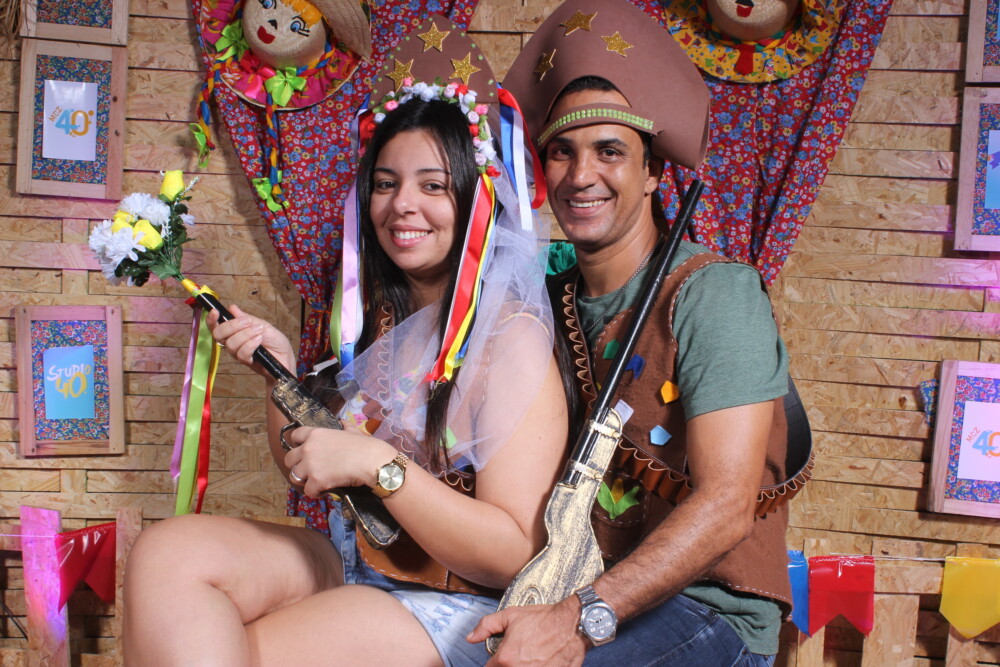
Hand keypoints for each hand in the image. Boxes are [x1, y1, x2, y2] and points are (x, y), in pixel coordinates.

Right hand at [206, 305, 294, 376]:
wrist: (286, 356)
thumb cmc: (274, 340)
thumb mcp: (262, 324)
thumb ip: (246, 318)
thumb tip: (232, 308)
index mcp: (234, 332)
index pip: (216, 326)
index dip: (212, 319)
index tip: (216, 311)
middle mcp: (233, 342)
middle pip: (218, 335)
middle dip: (232, 326)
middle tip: (247, 322)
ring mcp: (238, 353)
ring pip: (231, 344)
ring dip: (246, 334)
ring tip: (259, 331)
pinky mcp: (246, 362)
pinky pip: (241, 353)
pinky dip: (251, 344)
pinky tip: (259, 340)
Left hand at [282, 423, 395, 497]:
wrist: (371, 461)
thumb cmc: (365, 445)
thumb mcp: (353, 431)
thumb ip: (344, 426)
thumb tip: (342, 422)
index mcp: (316, 434)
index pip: (294, 436)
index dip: (297, 444)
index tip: (302, 450)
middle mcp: (308, 448)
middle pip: (288, 459)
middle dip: (296, 465)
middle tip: (308, 469)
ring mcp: (310, 465)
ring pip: (294, 476)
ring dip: (304, 480)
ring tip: (315, 482)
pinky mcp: (316, 481)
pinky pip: (307, 491)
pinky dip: (315, 493)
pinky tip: (323, 491)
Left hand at [467, 598, 587, 665]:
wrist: (573, 625)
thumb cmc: (544, 620)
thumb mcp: (511, 615)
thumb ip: (486, 626)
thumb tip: (471, 638)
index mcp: (506, 659)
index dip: (492, 664)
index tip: (499, 659)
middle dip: (506, 666)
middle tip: (517, 656)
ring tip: (530, 658)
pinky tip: (540, 662)